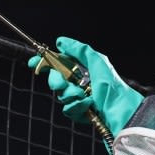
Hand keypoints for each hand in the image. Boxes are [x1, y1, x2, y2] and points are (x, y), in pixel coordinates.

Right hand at [28, 37, 143, 135]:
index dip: (44, 62)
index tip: (33, 62)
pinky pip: (67, 110)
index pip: (58, 63)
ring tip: (84, 96)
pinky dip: (76, 107)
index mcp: (82, 68)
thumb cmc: (112, 86)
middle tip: (62, 83)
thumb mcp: (97, 61)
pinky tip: (88, 106)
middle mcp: (79, 82)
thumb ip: (79, 49)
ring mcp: (79, 98)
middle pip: (55, 80)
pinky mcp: (80, 112)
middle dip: (56, 81)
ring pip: (60, 96)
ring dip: (70, 95)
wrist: (120, 110)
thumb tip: (61, 41)